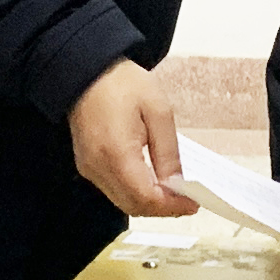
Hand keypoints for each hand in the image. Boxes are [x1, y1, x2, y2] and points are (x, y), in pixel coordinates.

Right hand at [69, 59, 196, 220]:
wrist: (87, 71)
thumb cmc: (122, 84)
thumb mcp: (158, 111)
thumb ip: (168, 153)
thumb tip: (177, 185)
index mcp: (116, 153)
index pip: (145, 197)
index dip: (171, 206)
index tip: (193, 204)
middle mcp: (98, 167)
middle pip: (133, 206)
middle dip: (162, 209)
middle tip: (187, 200)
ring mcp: (89, 168)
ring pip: (123, 202)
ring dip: (149, 203)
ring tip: (173, 192)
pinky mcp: (87, 165)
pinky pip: (113, 190)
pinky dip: (135, 193)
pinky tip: (152, 183)